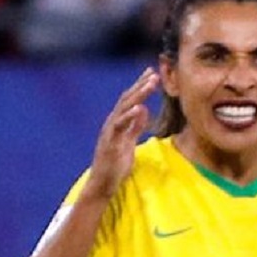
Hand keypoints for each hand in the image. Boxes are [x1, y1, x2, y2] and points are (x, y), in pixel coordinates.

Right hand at [85, 68, 156, 199]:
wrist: (103, 183)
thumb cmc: (116, 164)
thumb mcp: (129, 141)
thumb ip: (135, 126)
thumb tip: (143, 110)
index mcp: (118, 122)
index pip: (130, 100)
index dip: (140, 86)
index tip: (152, 74)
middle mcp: (112, 123)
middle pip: (127, 99)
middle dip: (140, 85)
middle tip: (153, 73)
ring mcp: (110, 131)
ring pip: (124, 108)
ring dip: (138, 95)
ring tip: (150, 84)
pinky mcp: (110, 142)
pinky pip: (119, 126)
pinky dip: (129, 116)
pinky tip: (138, 107)